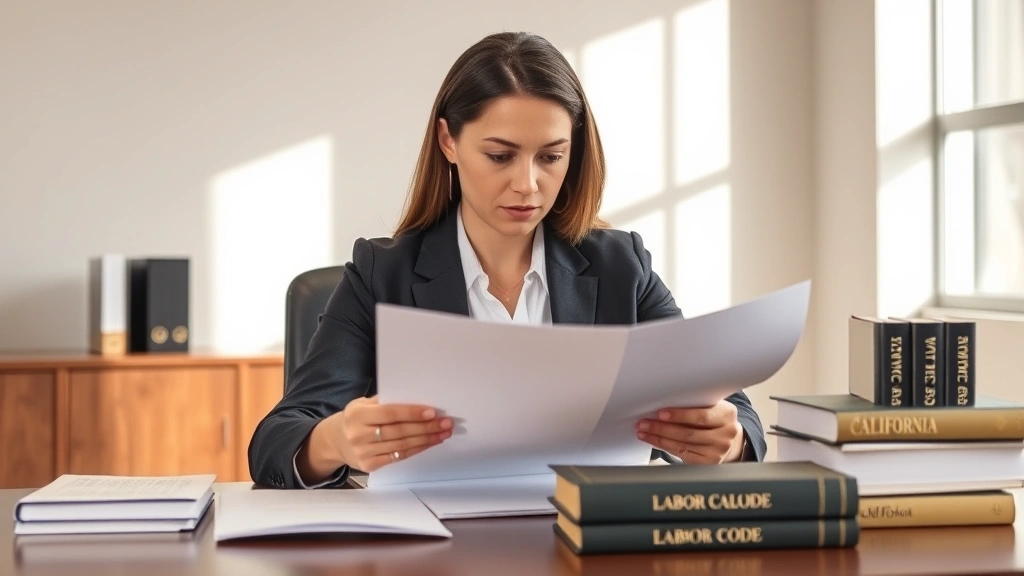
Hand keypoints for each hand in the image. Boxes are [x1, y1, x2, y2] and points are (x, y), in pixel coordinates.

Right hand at [326, 396, 452, 471]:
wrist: (335, 441)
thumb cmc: (356, 418)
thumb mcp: (363, 404)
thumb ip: (385, 402)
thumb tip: (417, 399)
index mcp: (357, 414)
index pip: (389, 413)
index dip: (412, 413)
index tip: (433, 412)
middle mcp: (358, 434)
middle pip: (399, 431)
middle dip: (426, 427)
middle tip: (446, 423)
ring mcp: (363, 452)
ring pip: (401, 445)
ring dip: (426, 439)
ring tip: (443, 433)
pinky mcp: (369, 465)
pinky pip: (398, 457)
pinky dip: (416, 449)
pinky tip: (429, 443)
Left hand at [636, 400, 744, 463]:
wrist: (726, 438)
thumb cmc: (712, 418)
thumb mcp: (710, 406)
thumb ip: (694, 404)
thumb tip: (662, 403)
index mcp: (727, 414)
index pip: (701, 416)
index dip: (680, 415)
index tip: (661, 413)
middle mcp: (726, 434)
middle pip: (689, 432)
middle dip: (662, 427)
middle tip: (644, 423)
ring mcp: (718, 450)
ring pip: (682, 444)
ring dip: (658, 437)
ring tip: (643, 431)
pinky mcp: (709, 462)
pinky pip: (681, 454)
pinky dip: (664, 446)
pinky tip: (653, 440)